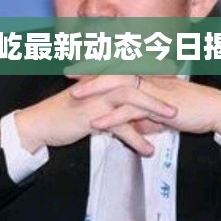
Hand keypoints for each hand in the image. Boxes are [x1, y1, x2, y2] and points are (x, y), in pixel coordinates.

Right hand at [14, 77, 176, 155]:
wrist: (39, 124)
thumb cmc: (64, 112)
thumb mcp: (88, 100)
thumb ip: (107, 97)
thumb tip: (127, 101)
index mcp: (102, 76)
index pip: (132, 70)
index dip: (153, 70)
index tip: (173, 72)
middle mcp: (101, 83)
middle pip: (137, 80)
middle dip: (160, 88)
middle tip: (180, 96)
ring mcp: (97, 98)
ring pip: (131, 99)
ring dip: (154, 108)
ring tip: (172, 120)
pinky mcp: (91, 116)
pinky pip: (118, 127)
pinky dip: (135, 139)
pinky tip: (148, 151)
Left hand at [72, 75, 220, 135]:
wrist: (216, 111)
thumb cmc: (193, 110)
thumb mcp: (163, 114)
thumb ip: (146, 119)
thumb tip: (133, 128)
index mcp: (149, 76)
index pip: (118, 68)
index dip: (98, 66)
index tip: (78, 67)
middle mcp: (148, 78)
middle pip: (114, 70)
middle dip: (90, 71)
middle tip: (68, 73)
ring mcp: (152, 90)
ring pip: (118, 86)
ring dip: (95, 91)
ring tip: (74, 97)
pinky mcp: (158, 106)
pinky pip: (131, 111)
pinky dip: (112, 118)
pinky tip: (96, 124)